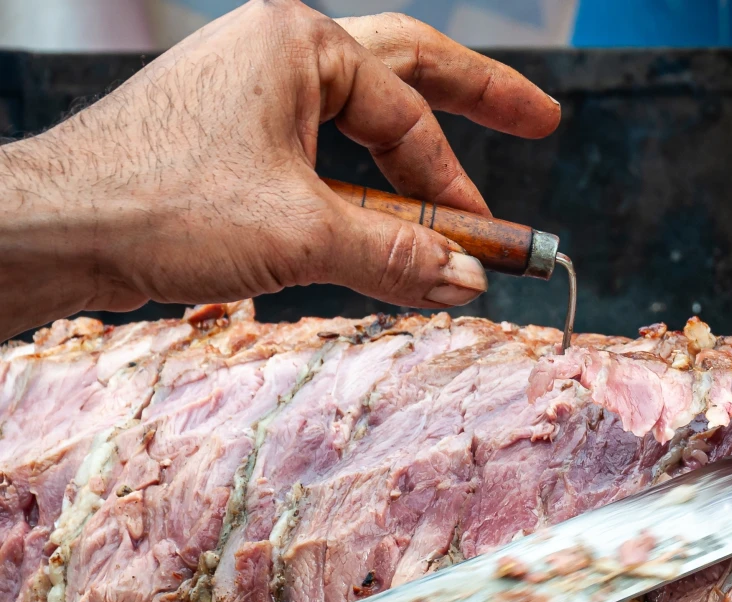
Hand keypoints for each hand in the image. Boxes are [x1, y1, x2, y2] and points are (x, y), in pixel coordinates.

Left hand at [0, 0, 560, 338]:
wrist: (48, 229)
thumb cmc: (162, 208)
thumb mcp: (303, 233)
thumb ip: (399, 256)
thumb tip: (469, 284)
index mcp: (299, 43)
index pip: (409, 116)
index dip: (457, 188)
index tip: (485, 244)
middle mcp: (274, 49)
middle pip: (402, 68)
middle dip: (472, 98)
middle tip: (538, 119)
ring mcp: (242, 87)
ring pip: (352, 114)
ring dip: (404, 158)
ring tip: (451, 193)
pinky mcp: (218, 133)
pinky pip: (311, 150)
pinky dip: (353, 185)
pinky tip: (372, 215)